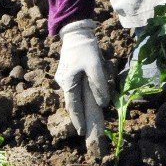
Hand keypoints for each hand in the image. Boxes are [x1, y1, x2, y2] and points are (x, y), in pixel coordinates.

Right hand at [54, 20, 110, 147]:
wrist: (76, 32)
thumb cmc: (85, 48)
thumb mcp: (95, 66)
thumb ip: (99, 85)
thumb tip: (102, 103)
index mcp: (68, 83)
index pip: (73, 106)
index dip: (78, 120)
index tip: (81, 133)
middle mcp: (64, 83)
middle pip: (72, 103)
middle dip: (79, 117)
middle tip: (84, 131)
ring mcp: (65, 77)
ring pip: (73, 96)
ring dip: (79, 107)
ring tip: (86, 119)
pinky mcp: (68, 72)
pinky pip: (74, 88)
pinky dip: (79, 97)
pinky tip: (85, 100)